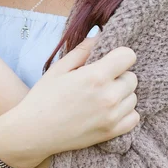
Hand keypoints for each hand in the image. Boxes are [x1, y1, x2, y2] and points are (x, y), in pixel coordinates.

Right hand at [10, 39, 139, 161]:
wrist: (34, 132)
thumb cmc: (43, 97)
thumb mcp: (59, 68)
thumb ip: (82, 50)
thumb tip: (100, 34)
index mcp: (95, 76)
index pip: (128, 56)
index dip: (120, 55)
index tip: (110, 60)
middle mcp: (108, 96)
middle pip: (132, 77)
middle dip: (119, 75)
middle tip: (101, 80)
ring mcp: (112, 117)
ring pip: (133, 97)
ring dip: (122, 94)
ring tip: (102, 96)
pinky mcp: (111, 133)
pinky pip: (134, 117)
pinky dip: (125, 112)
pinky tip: (109, 110)